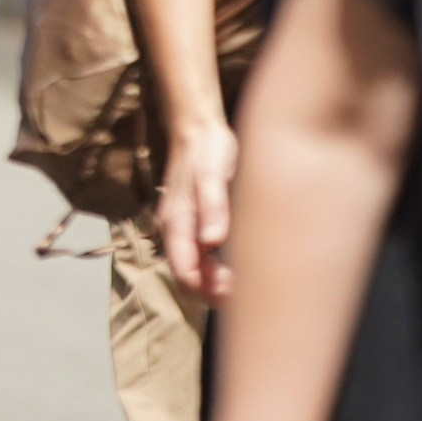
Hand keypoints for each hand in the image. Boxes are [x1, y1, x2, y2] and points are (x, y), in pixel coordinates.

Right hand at [158, 112, 239, 299]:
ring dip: (214, 283)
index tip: (237, 288)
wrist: (199, 127)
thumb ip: (213, 206)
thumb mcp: (212, 174)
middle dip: (212, 292)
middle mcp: (176, 230)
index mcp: (177, 223)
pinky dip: (216, 270)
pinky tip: (237, 266)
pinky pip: (200, 258)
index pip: (185, 274)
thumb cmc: (208, 149)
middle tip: (245, 290)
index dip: (208, 290)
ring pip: (194, 270)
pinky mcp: (194, 224)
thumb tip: (213, 240)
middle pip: (187, 278)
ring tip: (244, 280)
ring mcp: (183, 228)